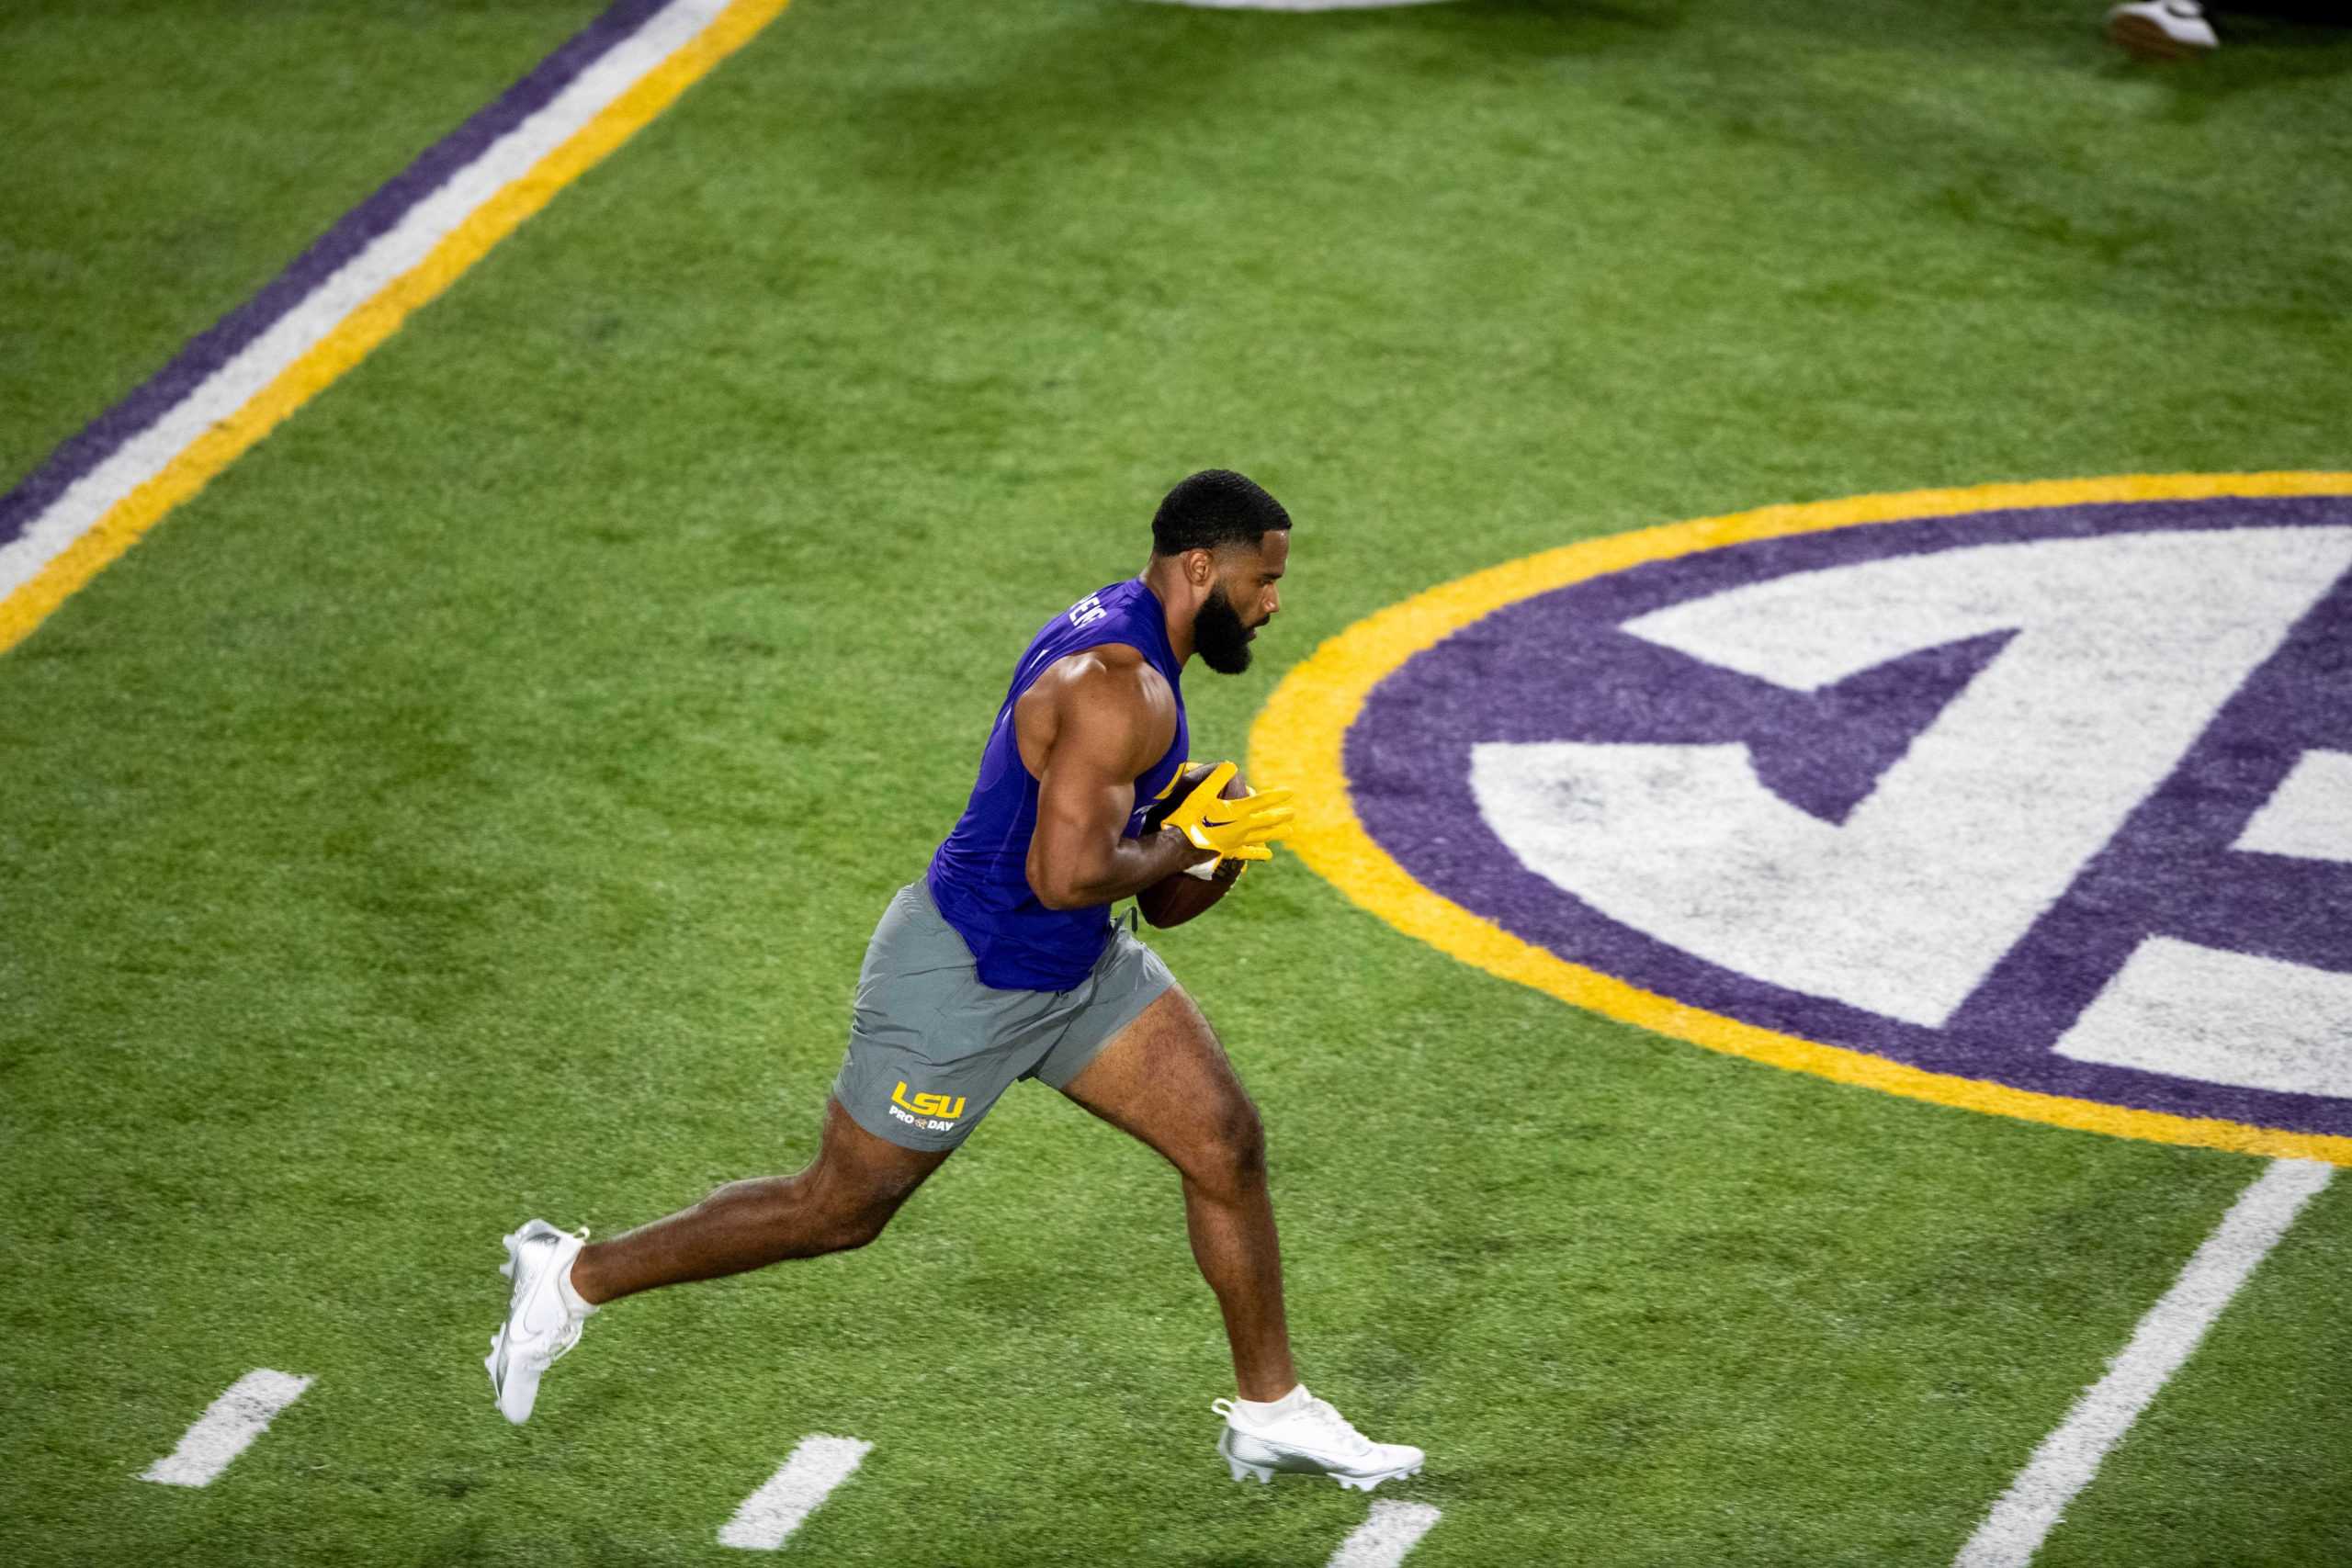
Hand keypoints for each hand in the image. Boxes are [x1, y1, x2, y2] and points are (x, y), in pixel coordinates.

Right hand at [1160, 761, 1293, 862]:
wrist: (1178, 846)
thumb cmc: (1188, 818)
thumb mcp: (1199, 794)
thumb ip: (1216, 779)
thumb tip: (1231, 765)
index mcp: (1236, 812)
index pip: (1261, 801)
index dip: (1276, 796)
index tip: (1290, 792)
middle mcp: (1241, 828)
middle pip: (1266, 821)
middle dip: (1280, 815)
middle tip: (1293, 813)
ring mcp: (1236, 842)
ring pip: (1262, 837)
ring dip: (1276, 833)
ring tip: (1289, 831)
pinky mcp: (1229, 853)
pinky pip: (1249, 853)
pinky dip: (1259, 853)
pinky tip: (1268, 855)